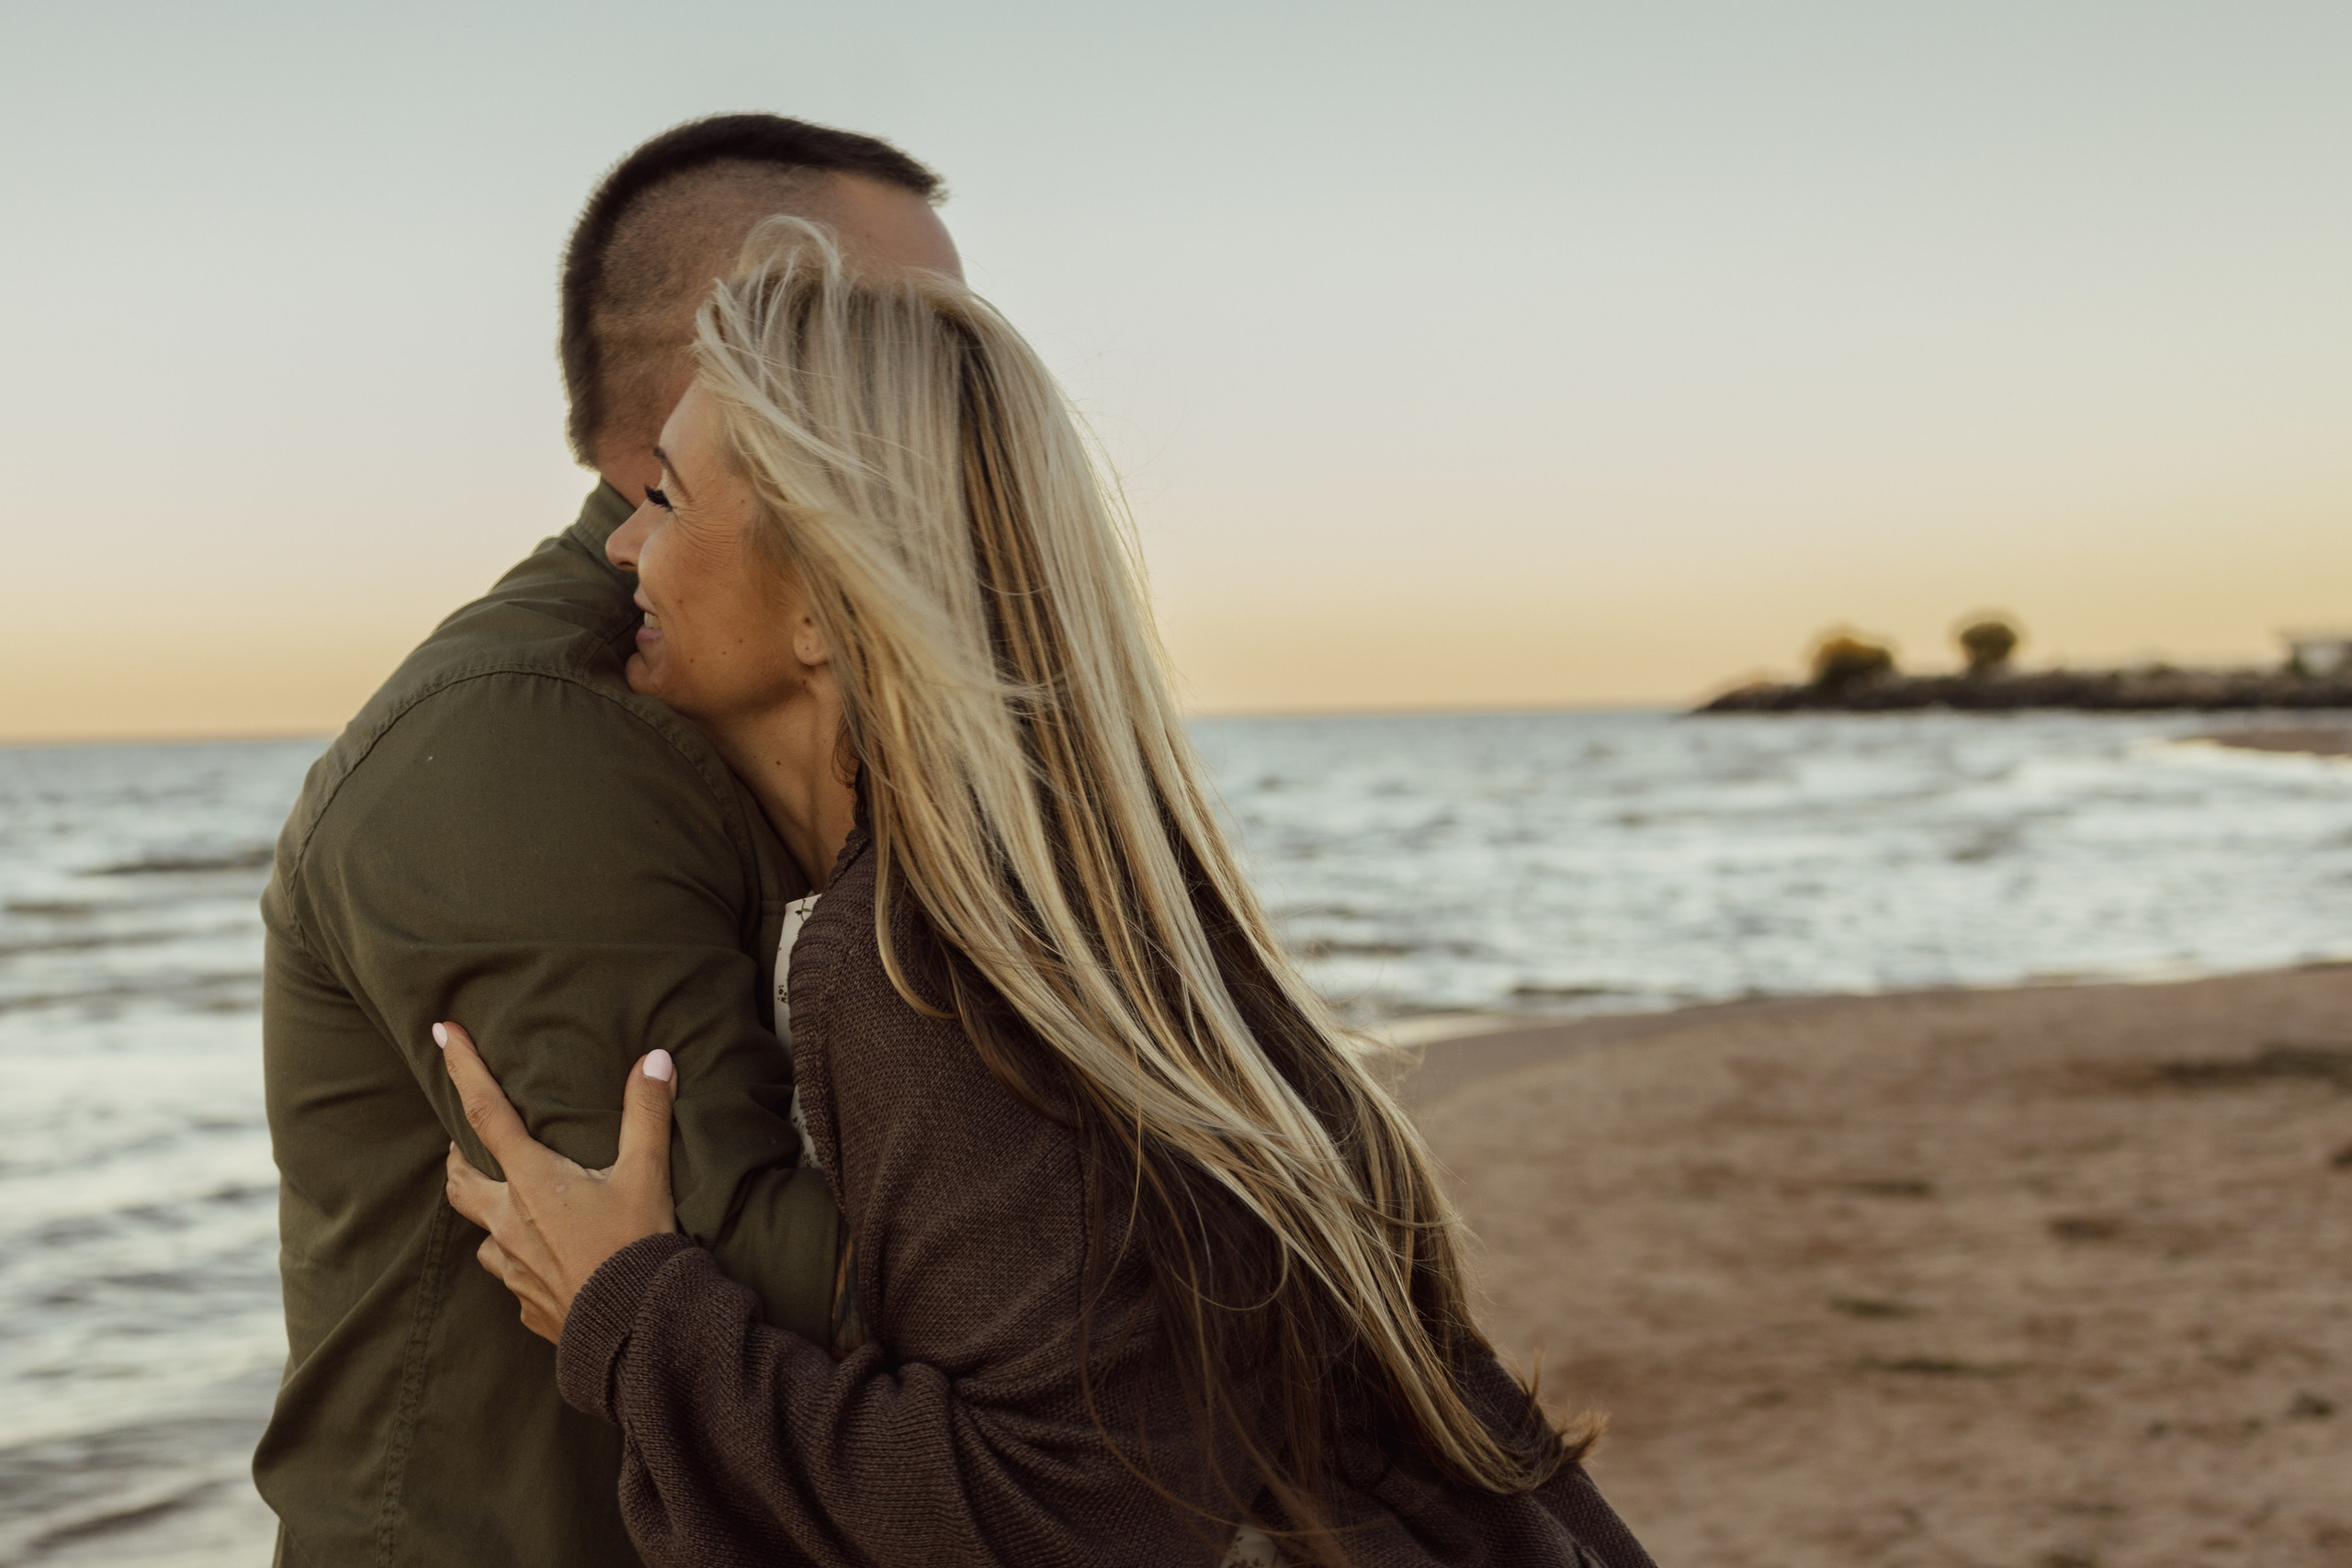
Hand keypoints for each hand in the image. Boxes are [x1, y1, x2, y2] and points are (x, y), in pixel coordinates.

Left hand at [437, 1021, 679, 1342]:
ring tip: (515, 1211)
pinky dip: (522, 1263)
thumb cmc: (636, 1247)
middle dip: (458, 1159)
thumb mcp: (647, 1175)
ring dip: (492, 1216)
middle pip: (461, 1182)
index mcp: (532, 1182)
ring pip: (484, 1235)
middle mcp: (509, 1222)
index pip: (486, 1112)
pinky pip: (512, 1278)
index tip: (441, 1032)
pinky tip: (549, 1265)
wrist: (636, 1333)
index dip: (463, 1068)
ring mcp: (512, 1268)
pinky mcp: (527, 1305)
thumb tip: (654, 1059)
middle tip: (464, 1147)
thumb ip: (647, 1114)